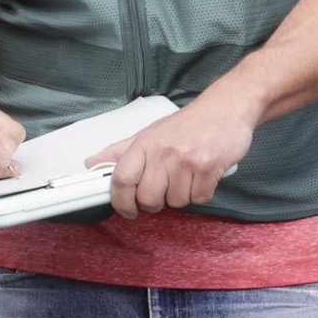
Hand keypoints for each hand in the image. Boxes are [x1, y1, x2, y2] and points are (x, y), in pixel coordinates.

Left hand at [87, 93, 254, 219]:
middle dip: (155, 201)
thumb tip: (90, 164)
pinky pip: (199, 199)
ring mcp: (187, 160)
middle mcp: (163, 151)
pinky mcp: (209, 168)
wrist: (227, 108)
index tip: (126, 208)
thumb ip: (120, 151)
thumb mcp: (150, 132)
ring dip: (182, 195)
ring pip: (176, 202)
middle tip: (164, 188)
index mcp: (144, 143)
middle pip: (148, 198)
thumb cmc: (187, 124)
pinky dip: (201, 192)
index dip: (120, 201)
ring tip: (187, 174)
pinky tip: (202, 175)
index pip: (121, 178)